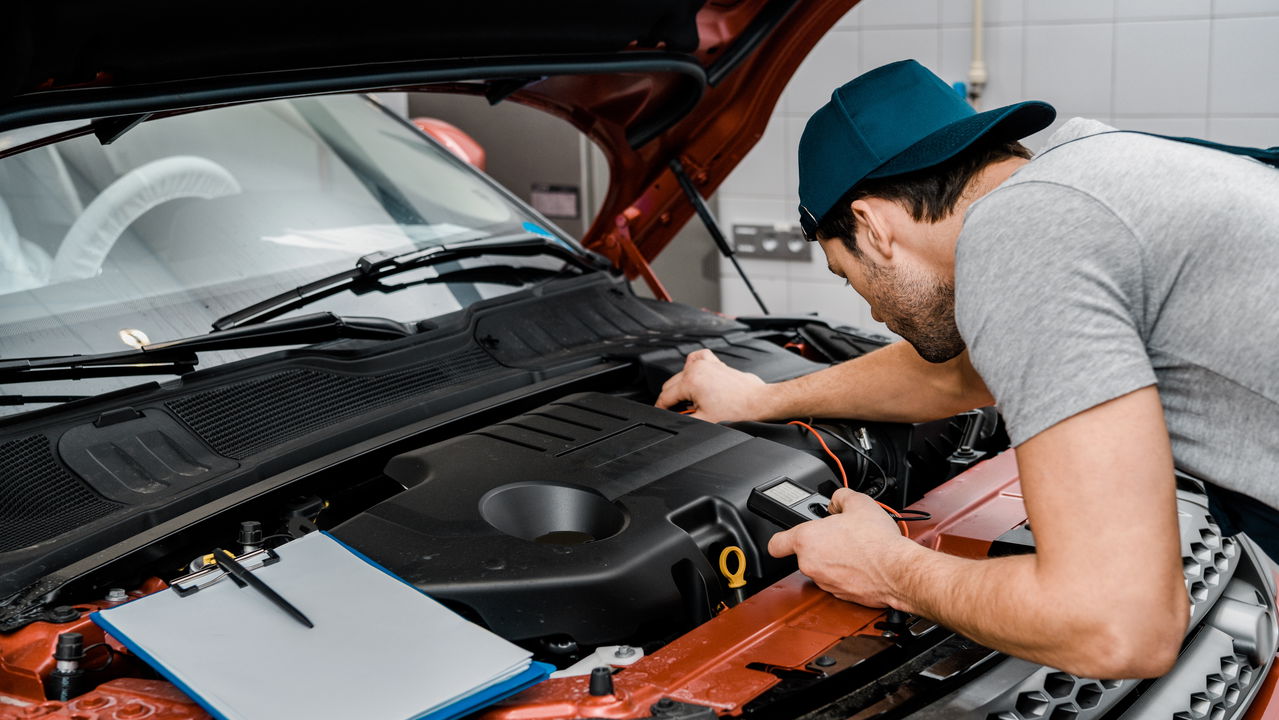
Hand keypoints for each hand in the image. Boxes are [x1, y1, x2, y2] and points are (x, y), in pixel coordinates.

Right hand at [654, 349, 770, 421]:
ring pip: (681, 374)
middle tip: (680, 413)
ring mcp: (707, 363)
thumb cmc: (737, 410)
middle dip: (672, 400)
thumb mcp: (704, 420)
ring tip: (691, 401)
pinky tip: (695, 377)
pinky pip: (697, 358)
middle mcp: (696, 368)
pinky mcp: (716, 363)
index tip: (662, 414)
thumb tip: (672, 418)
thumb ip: (682, 419)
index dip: (661, 409)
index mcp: (690, 381)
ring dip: (681, 387)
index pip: (665, 396)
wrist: (758, 402)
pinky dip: (692, 367)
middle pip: (670, 385)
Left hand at [767, 489, 917, 606]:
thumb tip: (837, 500)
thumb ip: (840, 496)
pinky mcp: (839, 595)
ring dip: (833, 559)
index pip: (775, 544)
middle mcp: (810, 564)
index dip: (780, 538)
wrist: (897, 571)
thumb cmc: (877, 542)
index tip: (786, 536)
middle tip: (840, 533)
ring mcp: (824, 582)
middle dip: (820, 543)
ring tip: (855, 548)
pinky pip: (836, 581)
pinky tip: (862, 563)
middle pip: (804, 553)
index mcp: (806, 540)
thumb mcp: (859, 502)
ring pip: (821, 568)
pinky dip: (845, 573)